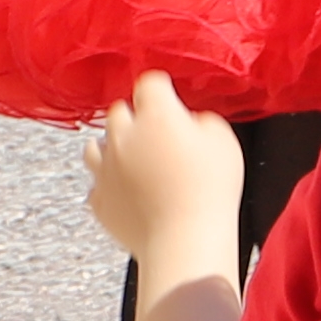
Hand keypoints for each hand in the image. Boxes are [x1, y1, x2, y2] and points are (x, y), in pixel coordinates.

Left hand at [86, 70, 239, 272]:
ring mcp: (105, 169)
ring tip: (135, 156)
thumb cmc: (209, 189)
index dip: (160, 86)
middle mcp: (123, 137)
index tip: (166, 91)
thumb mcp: (224, 141)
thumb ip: (202, 121)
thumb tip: (190, 122)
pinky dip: (110, 181)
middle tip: (157, 129)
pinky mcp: (99, 197)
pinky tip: (129, 187)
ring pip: (96, 145)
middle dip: (136, 116)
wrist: (183, 237)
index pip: (149, 83)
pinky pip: (97, 182)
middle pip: (119, 111)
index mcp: (156, 116)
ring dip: (114, 145)